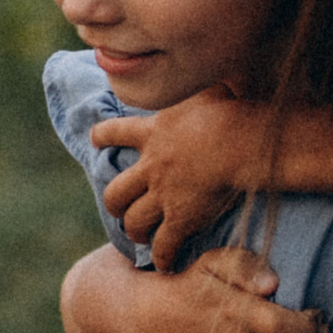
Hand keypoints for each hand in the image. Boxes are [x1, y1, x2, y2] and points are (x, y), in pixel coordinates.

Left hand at [94, 89, 263, 269]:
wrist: (236, 140)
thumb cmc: (231, 109)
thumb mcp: (208, 87)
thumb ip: (203, 82)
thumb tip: (218, 66)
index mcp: (154, 132)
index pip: (116, 132)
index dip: (103, 137)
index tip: (95, 139)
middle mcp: (151, 166)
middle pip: (117, 191)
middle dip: (115, 203)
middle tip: (120, 208)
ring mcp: (163, 195)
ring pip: (134, 221)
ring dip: (135, 231)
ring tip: (140, 238)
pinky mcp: (181, 218)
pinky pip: (165, 244)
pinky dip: (163, 257)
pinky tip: (165, 266)